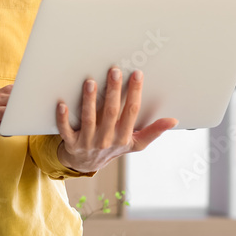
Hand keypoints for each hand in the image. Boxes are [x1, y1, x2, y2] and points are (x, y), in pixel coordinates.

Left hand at [56, 67, 176, 173]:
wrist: (86, 164)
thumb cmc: (112, 148)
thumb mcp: (135, 143)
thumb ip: (153, 132)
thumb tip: (173, 120)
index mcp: (123, 138)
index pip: (131, 112)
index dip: (134, 93)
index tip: (137, 74)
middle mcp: (106, 140)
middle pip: (111, 113)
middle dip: (113, 91)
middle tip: (114, 71)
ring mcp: (88, 142)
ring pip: (89, 119)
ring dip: (89, 100)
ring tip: (90, 82)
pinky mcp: (71, 143)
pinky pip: (65, 130)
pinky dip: (63, 118)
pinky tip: (62, 104)